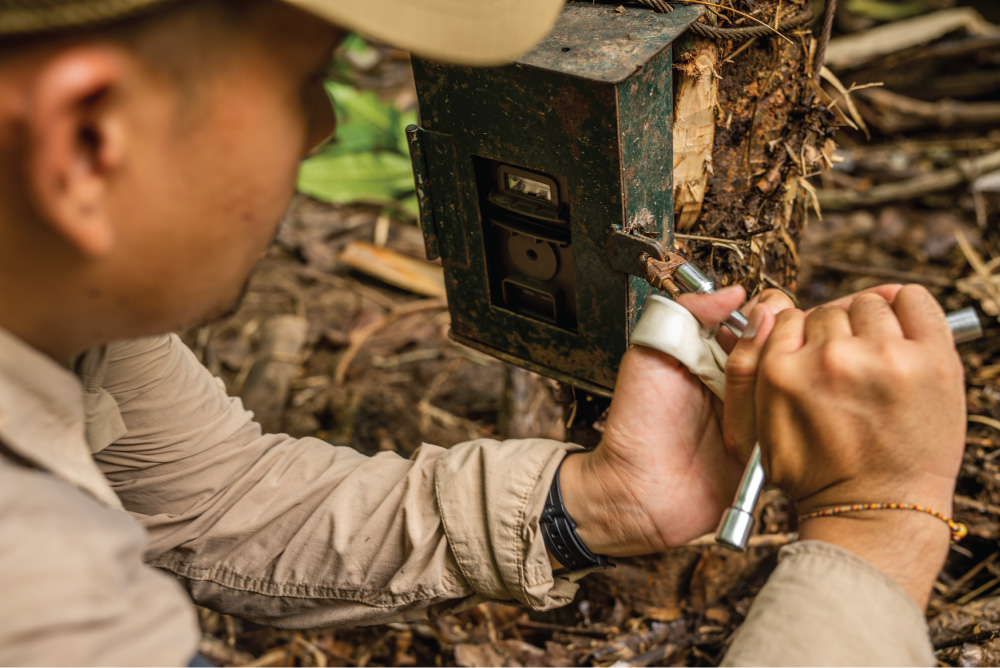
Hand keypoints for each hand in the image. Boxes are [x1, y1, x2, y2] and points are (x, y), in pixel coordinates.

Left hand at [558, 286, 787, 555]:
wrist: (637, 493)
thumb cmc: (636, 426)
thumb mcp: (649, 355)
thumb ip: (685, 313)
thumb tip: (733, 291)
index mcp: (713, 353)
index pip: (759, 318)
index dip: (768, 313)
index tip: (764, 318)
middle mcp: (739, 381)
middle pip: (785, 347)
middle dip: (783, 344)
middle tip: (764, 357)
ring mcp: (756, 415)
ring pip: (795, 383)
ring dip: (790, 380)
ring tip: (772, 387)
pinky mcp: (769, 449)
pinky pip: (796, 427)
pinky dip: (798, 418)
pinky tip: (792, 413)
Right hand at [729, 284, 965, 605]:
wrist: (876, 510)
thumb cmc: (817, 473)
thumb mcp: (754, 430)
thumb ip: (745, 367)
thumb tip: (767, 308)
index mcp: (783, 371)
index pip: (787, 316)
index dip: (799, 336)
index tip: (813, 354)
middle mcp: (830, 359)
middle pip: (829, 311)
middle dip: (835, 334)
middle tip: (845, 368)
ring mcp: (884, 357)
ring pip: (868, 304)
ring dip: (870, 325)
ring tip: (875, 361)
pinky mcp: (931, 360)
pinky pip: (914, 299)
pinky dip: (907, 306)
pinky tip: (903, 332)